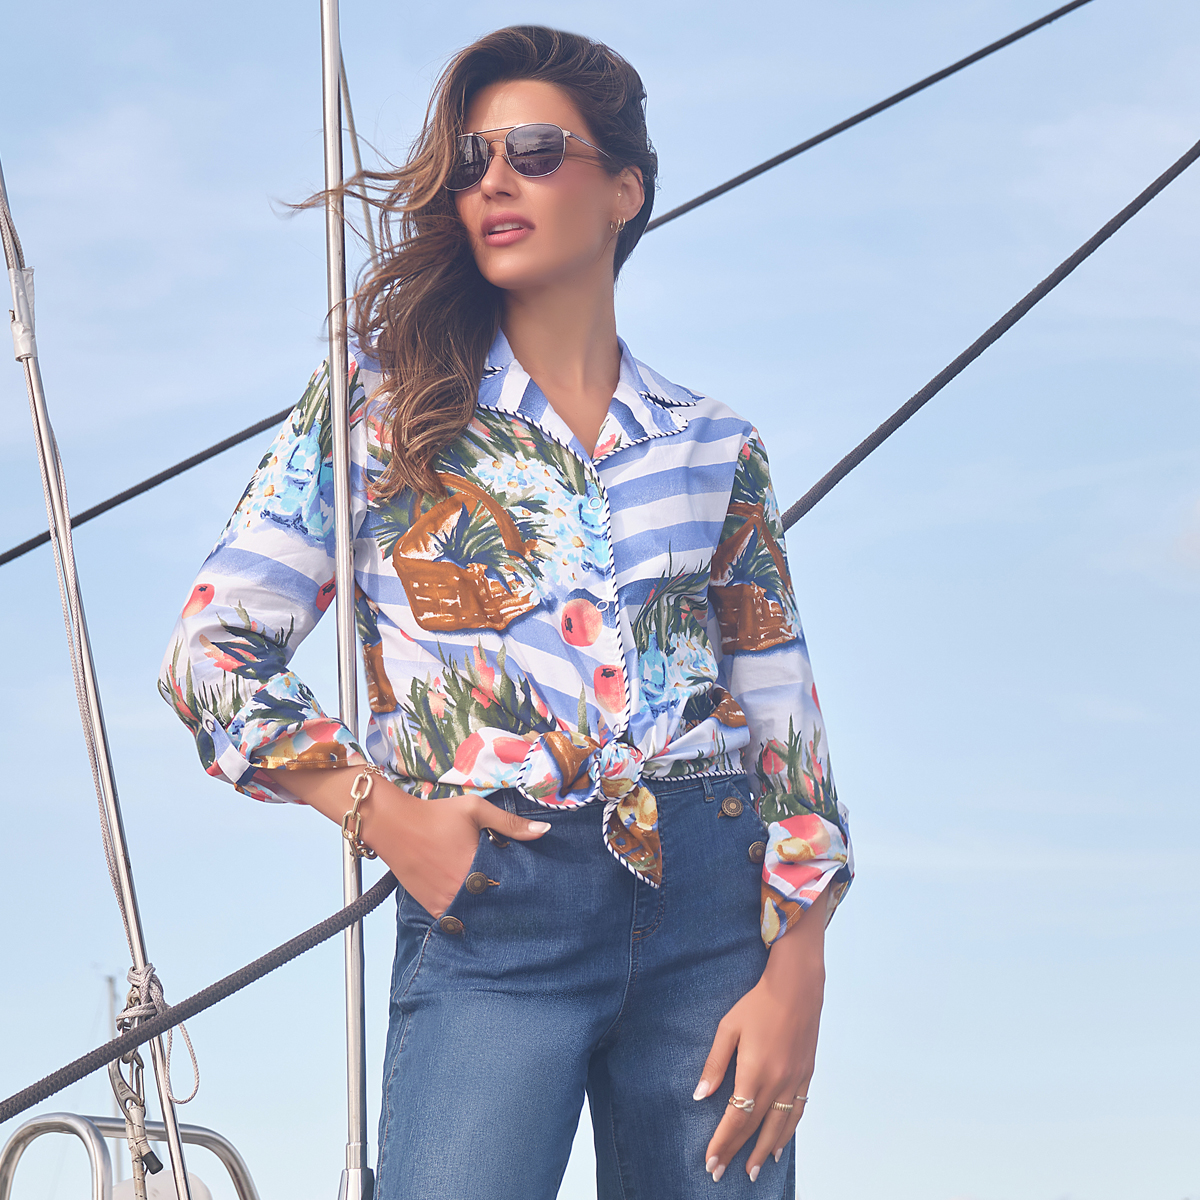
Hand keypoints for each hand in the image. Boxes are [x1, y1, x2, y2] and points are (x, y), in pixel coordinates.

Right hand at [263, 766, 549, 917]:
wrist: (393, 825)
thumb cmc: (436, 815)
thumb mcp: (475, 811)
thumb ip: (510, 823)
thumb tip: (545, 831)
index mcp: (476, 866)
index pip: (509, 887)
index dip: (523, 889)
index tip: (534, 890)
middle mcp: (461, 889)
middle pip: (494, 905)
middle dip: (507, 903)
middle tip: (523, 903)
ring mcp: (444, 901)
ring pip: (475, 916)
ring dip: (487, 912)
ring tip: (502, 908)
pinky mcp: (431, 907)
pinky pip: (455, 919)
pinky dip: (466, 916)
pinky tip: (476, 910)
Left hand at [693, 890, 828, 1181]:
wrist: (797, 987)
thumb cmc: (759, 1003)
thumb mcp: (729, 1028)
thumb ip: (715, 1064)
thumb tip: (700, 1095)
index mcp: (755, 1071)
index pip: (736, 1118)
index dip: (723, 1143)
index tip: (710, 1161)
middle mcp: (778, 1082)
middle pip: (756, 1127)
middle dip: (738, 1153)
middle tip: (723, 1174)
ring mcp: (795, 1080)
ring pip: (780, 1126)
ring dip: (765, 1151)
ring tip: (755, 1170)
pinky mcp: (807, 1074)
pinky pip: (798, 1111)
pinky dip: (789, 1132)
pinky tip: (780, 1143)